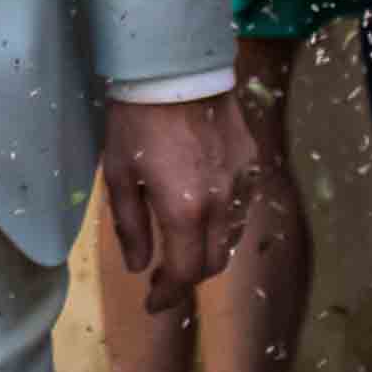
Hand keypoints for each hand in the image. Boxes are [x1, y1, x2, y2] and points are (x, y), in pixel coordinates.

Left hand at [96, 87, 255, 310]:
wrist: (176, 68)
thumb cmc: (136, 120)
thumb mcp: (119, 175)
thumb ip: (131, 227)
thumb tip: (139, 267)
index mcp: (184, 212)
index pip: (183, 274)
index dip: (167, 295)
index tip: (151, 302)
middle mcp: (220, 204)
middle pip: (212, 263)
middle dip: (187, 277)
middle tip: (163, 277)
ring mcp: (241, 183)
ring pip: (232, 238)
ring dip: (207, 252)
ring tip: (182, 246)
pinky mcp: (251, 162)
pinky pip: (241, 207)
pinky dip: (224, 223)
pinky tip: (204, 212)